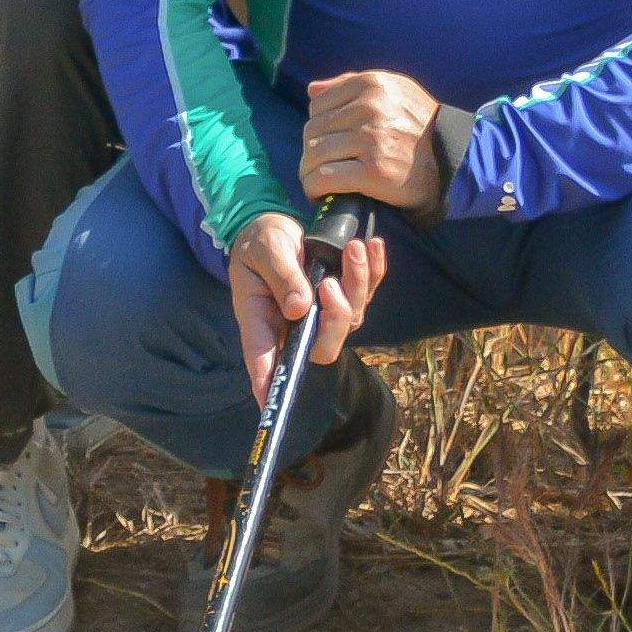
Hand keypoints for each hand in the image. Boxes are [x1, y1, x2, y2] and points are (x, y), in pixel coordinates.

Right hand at [226, 210, 387, 409]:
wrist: (273, 228)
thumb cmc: (258, 243)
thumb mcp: (262, 249)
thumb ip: (280, 274)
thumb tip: (299, 308)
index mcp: (261, 320)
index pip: (264, 360)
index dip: (270, 384)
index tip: (272, 404)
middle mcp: (293, 327)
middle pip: (322, 347)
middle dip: (336, 319)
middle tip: (330, 283)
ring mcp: (321, 316)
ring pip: (350, 319)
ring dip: (358, 284)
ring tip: (352, 247)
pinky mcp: (341, 299)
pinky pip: (364, 294)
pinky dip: (374, 271)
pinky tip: (372, 246)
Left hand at [297, 67, 451, 214]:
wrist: (455, 160)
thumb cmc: (421, 125)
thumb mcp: (395, 90)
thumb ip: (351, 84)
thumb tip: (312, 91)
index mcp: (372, 85)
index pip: (318, 104)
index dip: (318, 126)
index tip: (324, 143)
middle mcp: (370, 108)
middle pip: (313, 130)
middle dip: (312, 151)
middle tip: (320, 166)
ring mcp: (372, 140)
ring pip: (314, 154)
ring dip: (309, 171)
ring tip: (318, 180)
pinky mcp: (374, 172)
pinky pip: (325, 178)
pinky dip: (315, 188)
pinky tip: (319, 193)